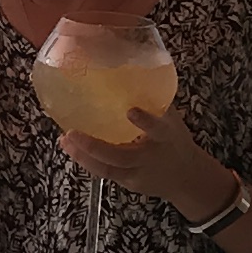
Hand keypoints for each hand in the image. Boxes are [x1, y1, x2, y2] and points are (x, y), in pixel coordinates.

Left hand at [56, 98, 218, 213]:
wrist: (187, 178)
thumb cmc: (176, 141)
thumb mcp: (172, 120)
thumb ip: (154, 101)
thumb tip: (133, 70)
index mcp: (166, 137)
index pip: (157, 129)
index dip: (145, 121)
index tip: (131, 110)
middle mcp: (149, 158)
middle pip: (120, 156)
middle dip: (94, 147)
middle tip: (72, 132)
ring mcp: (137, 174)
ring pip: (107, 169)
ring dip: (83, 156)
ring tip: (65, 141)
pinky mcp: (128, 182)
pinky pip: (104, 173)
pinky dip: (86, 161)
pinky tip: (72, 148)